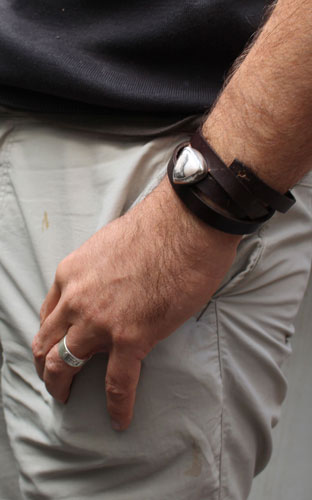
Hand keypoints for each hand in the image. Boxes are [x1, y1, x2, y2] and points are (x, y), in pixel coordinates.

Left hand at [32, 177, 240, 429]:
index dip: (49, 335)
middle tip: (54, 380)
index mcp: (71, 274)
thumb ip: (98, 272)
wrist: (185, 225)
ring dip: (62, 387)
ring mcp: (100, 321)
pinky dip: (116, 405)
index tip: (56, 345)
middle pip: (47, 342)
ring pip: (65, 364)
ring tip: (67, 400)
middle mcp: (76, 300)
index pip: (48, 313)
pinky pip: (117, 382)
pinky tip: (119, 419)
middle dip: (46, 365)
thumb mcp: (108, 245)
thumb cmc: (156, 229)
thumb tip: (110, 289)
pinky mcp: (131, 337)